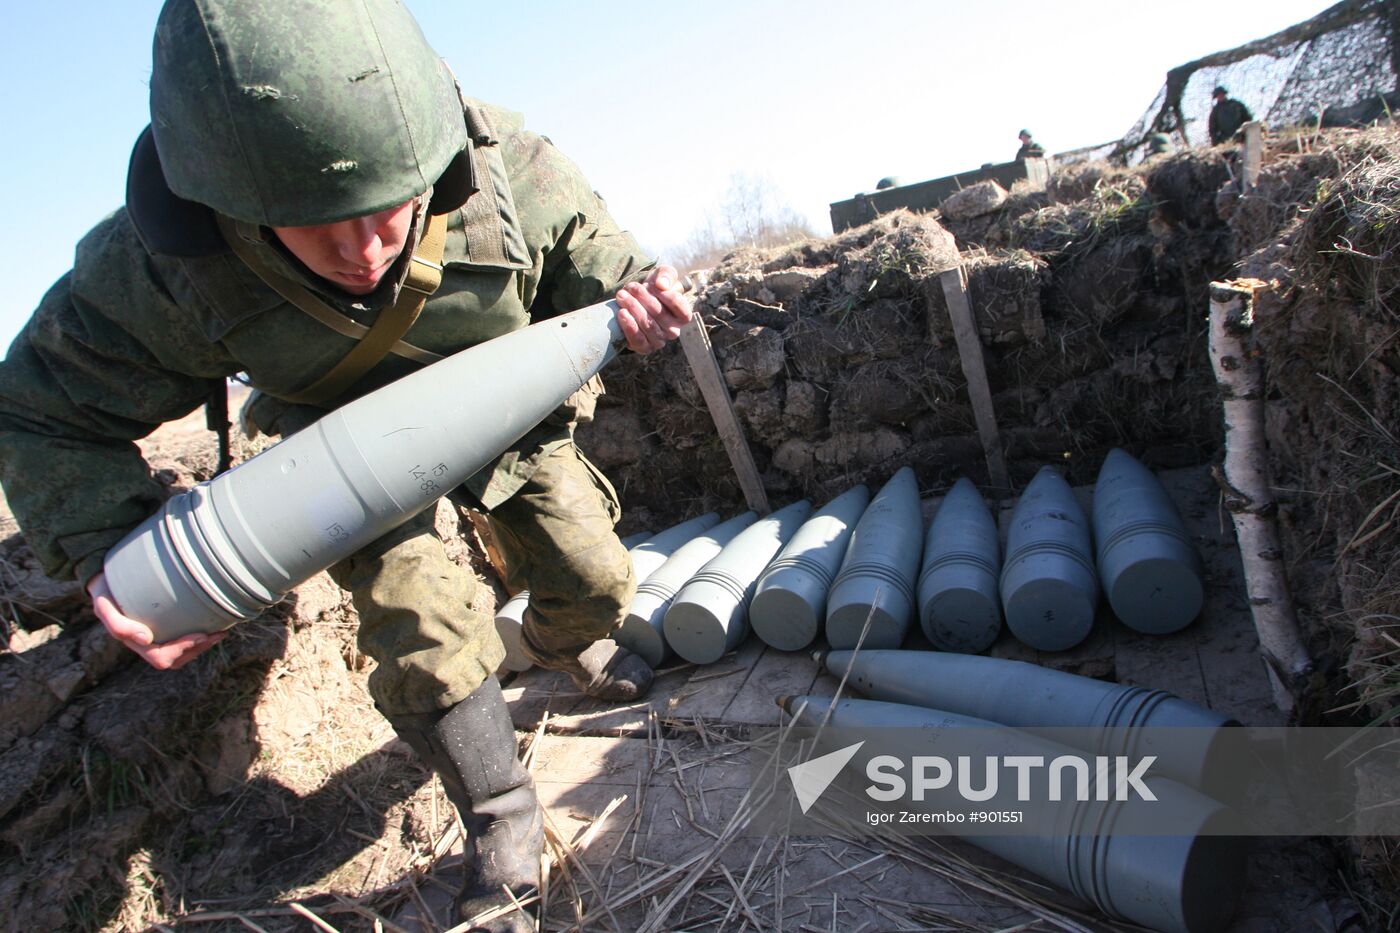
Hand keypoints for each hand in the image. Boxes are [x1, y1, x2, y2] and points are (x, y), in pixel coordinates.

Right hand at [87, 572, 225, 669]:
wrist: (105, 580)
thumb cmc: (105, 593)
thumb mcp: (104, 606)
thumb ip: (118, 624)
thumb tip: (146, 639)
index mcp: (136, 644)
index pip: (161, 657)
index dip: (183, 650)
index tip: (202, 634)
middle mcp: (147, 644)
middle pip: (176, 659)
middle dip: (199, 649)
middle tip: (219, 634)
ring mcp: (157, 636)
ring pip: (182, 653)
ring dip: (202, 645)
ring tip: (220, 632)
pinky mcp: (165, 626)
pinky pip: (184, 637)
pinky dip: (200, 635)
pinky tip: (212, 622)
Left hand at [614, 265, 693, 354]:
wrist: (635, 303)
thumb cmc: (654, 288)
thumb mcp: (662, 275)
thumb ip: (667, 275)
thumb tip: (662, 285)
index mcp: (683, 315)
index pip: (680, 307)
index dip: (667, 296)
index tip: (654, 285)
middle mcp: (674, 330)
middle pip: (660, 314)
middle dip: (643, 297)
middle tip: (631, 287)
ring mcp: (660, 341)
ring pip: (648, 325)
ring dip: (633, 308)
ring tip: (622, 296)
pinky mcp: (645, 347)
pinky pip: (638, 340)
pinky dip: (629, 326)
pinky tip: (622, 313)